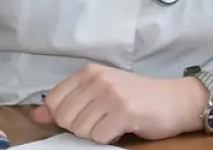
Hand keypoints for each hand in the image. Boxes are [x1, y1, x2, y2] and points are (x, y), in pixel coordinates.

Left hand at [31, 64, 205, 143]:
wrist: (176, 101)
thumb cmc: (137, 99)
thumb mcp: (99, 94)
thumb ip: (67, 103)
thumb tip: (36, 115)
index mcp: (88, 72)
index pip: (54, 101)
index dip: (65, 117)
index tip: (86, 117)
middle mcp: (97, 79)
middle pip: (65, 118)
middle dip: (81, 128)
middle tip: (103, 122)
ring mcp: (111, 94)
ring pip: (81, 130)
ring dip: (96, 135)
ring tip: (113, 124)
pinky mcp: (124, 111)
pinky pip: (99, 138)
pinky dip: (109, 140)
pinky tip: (122, 129)